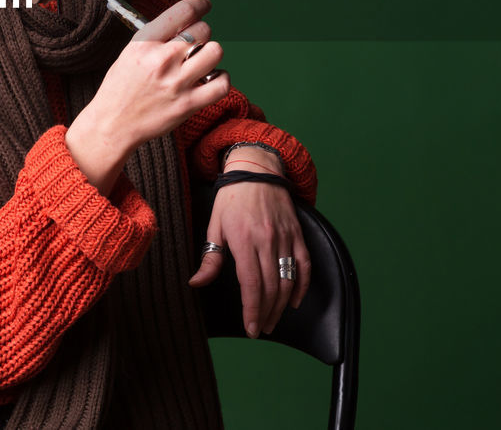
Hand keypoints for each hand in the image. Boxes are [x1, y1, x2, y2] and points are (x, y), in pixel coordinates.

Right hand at [71, 0, 230, 155]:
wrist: (112, 124)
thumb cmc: (121, 88)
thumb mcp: (130, 53)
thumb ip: (157, 37)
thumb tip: (187, 20)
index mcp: (145, 43)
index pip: (183, 11)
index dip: (200, 4)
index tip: (204, 5)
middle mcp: (161, 60)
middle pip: (203, 30)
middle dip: (202, 34)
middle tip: (194, 45)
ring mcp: (176, 83)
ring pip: (215, 52)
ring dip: (211, 54)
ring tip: (201, 62)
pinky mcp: (187, 105)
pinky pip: (221, 84)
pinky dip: (221, 79)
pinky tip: (211, 79)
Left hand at [188, 164, 311, 338]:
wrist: (256, 170)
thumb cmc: (231, 198)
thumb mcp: (214, 225)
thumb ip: (209, 258)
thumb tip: (196, 283)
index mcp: (244, 240)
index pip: (252, 285)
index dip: (252, 310)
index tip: (251, 329)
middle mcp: (267, 241)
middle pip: (271, 287)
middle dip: (266, 313)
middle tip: (261, 328)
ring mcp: (285, 237)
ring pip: (288, 280)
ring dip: (281, 305)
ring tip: (273, 319)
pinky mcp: (297, 234)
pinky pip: (304, 265)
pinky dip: (301, 285)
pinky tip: (294, 301)